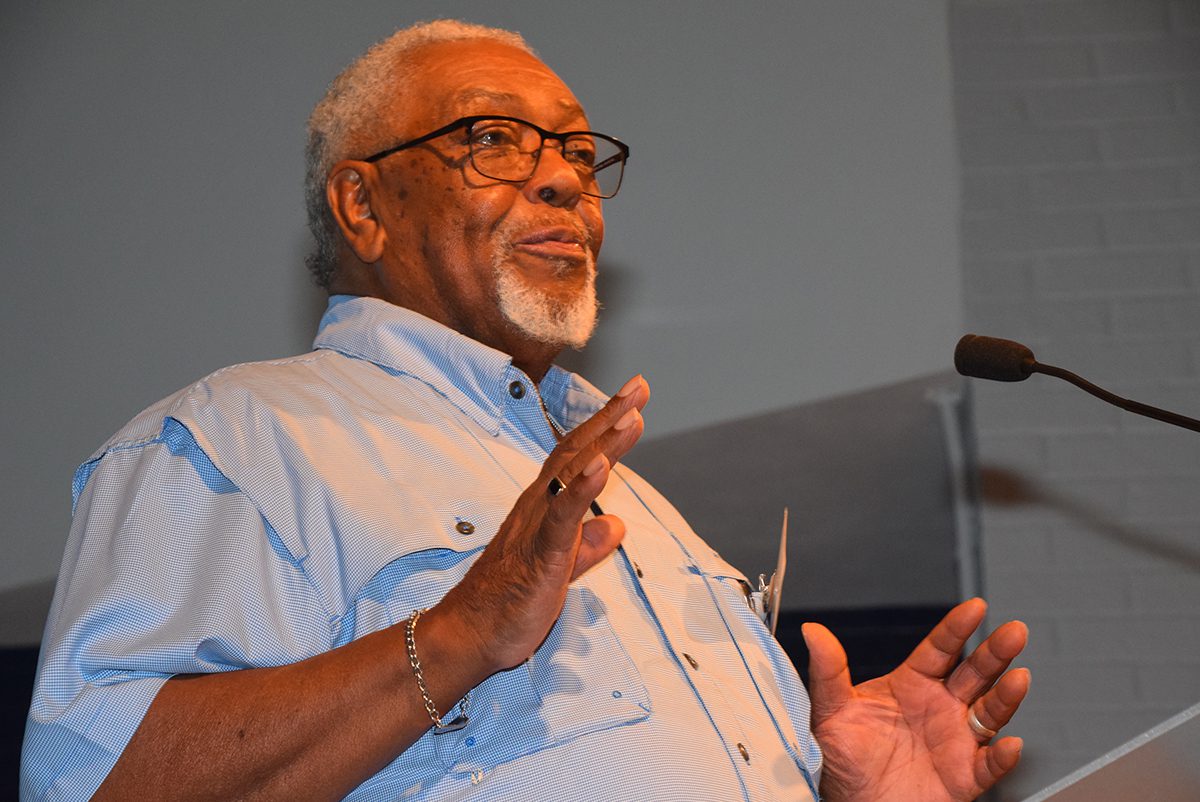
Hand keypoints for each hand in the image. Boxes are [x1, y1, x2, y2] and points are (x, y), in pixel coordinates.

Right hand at [433, 375, 649, 674]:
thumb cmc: (509, 602)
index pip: (576, 455)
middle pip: (576, 451)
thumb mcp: (561, 567)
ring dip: (603, 442)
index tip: (633, 400)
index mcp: (543, 507)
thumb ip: (588, 544)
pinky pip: (562, 516)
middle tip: (640, 386)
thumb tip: (617, 524)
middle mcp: (537, 505)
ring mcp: (536, 526)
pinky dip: (582, 489)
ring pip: (571, 474)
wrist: (469, 635)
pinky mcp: (539, 554)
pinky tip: (601, 467)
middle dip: (610, 417)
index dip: (604, 425)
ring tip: (631, 415)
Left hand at [805, 598, 1029, 801]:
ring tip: (1018, 678)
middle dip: (996, 652)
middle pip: (974, 674)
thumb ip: (828, 671)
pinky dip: (1003, 757)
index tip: (976, 607)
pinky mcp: (963, 776)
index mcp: (911, 685)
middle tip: (1014, 632)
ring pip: (990, 713)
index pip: (939, 649)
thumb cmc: (840, 758)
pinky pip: (989, 766)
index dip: (957, 628)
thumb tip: (813, 632)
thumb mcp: (830, 711)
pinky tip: (1010, 745)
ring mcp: (955, 741)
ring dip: (1007, 696)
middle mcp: (939, 708)